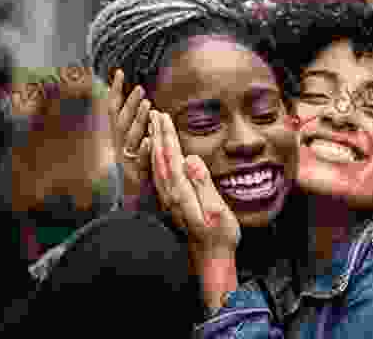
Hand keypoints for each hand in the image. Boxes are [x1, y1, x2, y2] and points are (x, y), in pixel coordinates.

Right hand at [108, 69, 150, 195]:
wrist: (133, 201)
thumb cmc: (138, 168)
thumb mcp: (135, 144)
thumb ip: (136, 125)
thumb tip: (141, 102)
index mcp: (118, 136)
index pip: (114, 109)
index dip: (115, 91)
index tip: (119, 72)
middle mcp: (119, 145)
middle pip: (122, 121)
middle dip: (130, 103)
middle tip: (141, 88)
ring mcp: (126, 159)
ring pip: (131, 138)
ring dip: (138, 120)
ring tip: (148, 105)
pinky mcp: (135, 174)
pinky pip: (138, 161)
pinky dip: (142, 151)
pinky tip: (149, 141)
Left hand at [148, 110, 240, 257]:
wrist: (211, 260)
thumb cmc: (219, 236)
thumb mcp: (216, 210)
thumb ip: (202, 183)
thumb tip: (190, 158)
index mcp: (181, 193)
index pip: (171, 157)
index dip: (166, 136)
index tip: (163, 116)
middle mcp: (171, 195)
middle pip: (160, 159)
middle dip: (157, 134)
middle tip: (153, 112)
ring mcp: (170, 201)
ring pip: (157, 166)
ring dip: (155, 145)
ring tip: (153, 127)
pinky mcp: (173, 205)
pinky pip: (160, 176)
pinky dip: (157, 160)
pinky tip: (159, 154)